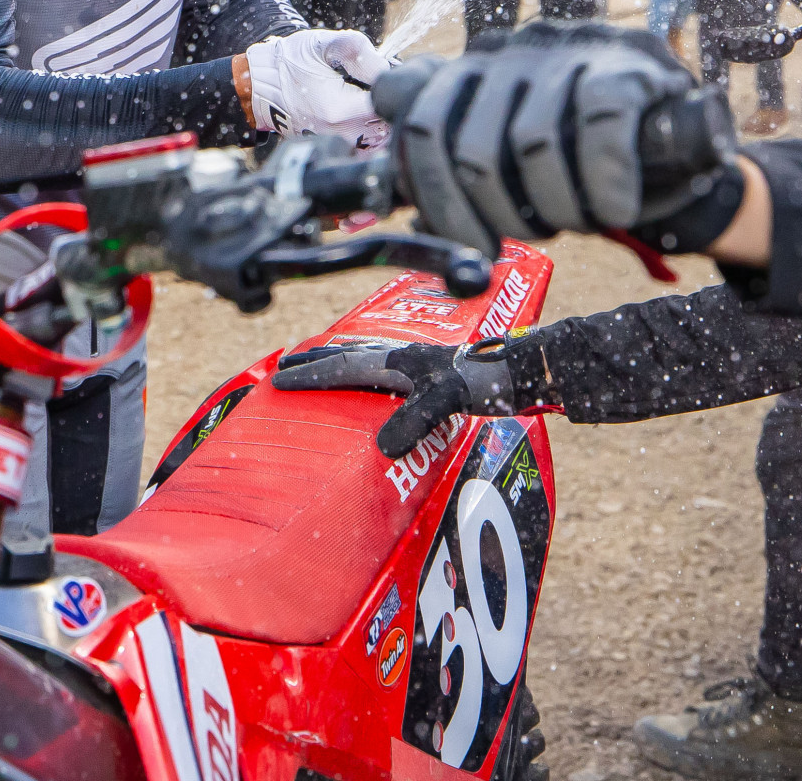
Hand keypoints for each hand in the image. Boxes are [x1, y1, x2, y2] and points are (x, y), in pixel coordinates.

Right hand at [242, 29, 387, 147]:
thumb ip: (359, 51)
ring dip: (379, 115)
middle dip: (385, 100)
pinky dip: (370, 128)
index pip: (387, 102)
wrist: (260, 85)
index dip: (388, 85)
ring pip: (380, 135)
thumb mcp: (324, 45)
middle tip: (367, 83)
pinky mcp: (333, 147)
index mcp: (339, 109)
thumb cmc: (290, 62)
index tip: (375, 73)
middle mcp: (340, 133)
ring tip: (360, 96)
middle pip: (387, 121)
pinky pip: (367, 144)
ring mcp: (336, 143)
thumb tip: (386, 69)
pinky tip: (357, 110)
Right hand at [272, 338, 541, 456]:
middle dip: (315, 360)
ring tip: (319, 364)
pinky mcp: (433, 374)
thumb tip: (383, 448)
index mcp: (397, 360)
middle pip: (349, 354)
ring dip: (338, 359)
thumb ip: (414, 420)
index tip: (277, 380)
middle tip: (285, 365)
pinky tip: (375, 385)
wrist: (525, 372)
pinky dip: (367, 369)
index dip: (309, 374)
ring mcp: (419, 363)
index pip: (342, 366)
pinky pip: (386, 367)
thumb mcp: (447, 401)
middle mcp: (403, 357)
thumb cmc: (488, 383)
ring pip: (367, 355)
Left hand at [370, 20, 740, 256]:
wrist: (680, 135)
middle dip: (498, 214)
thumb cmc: (580, 154)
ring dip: (557, 207)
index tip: (468, 243)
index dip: (432, 195)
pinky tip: (616, 210)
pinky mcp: (626, 64)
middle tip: (533, 235)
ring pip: (533, 143)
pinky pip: (601, 125)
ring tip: (580, 221)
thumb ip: (448, 154)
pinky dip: (605, 184)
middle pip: (470, 145)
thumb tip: (385, 189)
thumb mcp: (508, 149)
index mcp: (471, 69)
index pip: (418, 122)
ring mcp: (568, 51)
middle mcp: (511, 50)